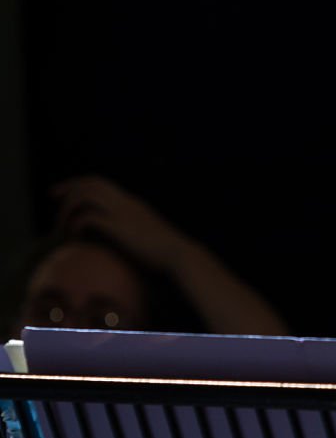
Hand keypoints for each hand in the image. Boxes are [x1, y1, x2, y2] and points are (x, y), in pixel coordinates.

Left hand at [52, 176, 189, 271]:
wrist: (179, 255)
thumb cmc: (168, 253)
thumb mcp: (150, 236)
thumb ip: (136, 233)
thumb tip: (126, 242)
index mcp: (132, 203)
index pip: (102, 183)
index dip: (80, 184)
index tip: (66, 192)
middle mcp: (126, 203)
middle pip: (91, 182)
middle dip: (69, 186)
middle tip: (53, 195)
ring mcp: (122, 213)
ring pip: (85, 195)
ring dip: (68, 209)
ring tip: (61, 227)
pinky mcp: (118, 226)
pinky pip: (87, 218)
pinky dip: (75, 225)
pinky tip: (74, 238)